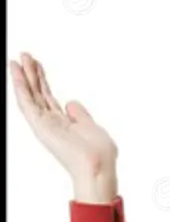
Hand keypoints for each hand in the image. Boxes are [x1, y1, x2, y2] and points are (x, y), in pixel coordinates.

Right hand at [10, 52, 118, 182]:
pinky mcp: (40, 125)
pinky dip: (20, 85)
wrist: (98, 166)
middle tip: (26, 55)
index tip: (39, 65)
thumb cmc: (99, 153)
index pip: (49, 98)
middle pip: (38, 94)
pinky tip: (16, 70)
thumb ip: (80, 115)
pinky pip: (26, 102)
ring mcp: (45, 124)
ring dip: (23, 76)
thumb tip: (70, 103)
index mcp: (64, 124)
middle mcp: (52, 124)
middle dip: (32, 74)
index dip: (43, 81)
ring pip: (30, 95)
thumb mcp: (91, 126)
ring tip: (19, 58)